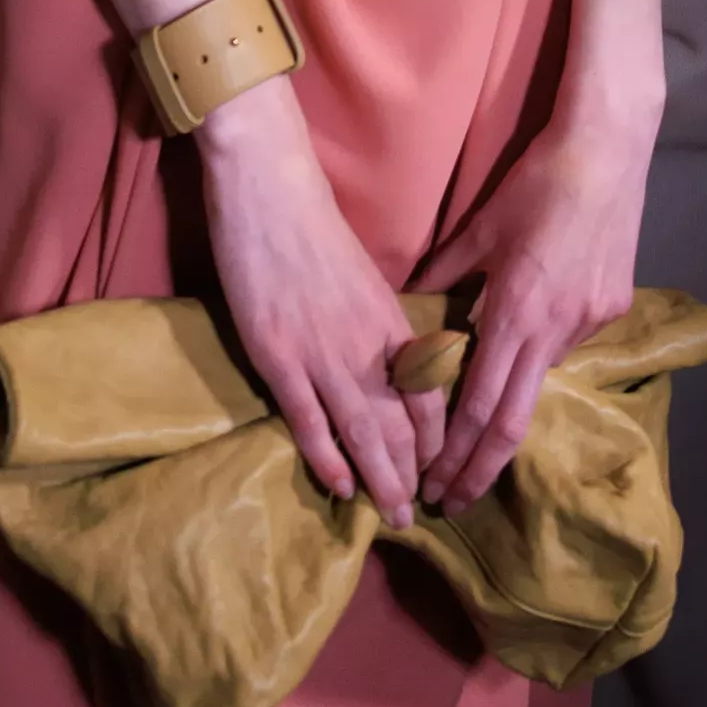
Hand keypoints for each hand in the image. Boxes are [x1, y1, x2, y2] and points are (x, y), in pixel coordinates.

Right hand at [198, 78, 440, 526]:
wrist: (269, 190)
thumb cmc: (315, 228)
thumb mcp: (363, 279)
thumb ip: (379, 325)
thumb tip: (394, 366)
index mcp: (391, 321)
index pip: (429, 395)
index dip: (435, 440)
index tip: (436, 470)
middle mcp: (365, 343)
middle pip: (401, 423)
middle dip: (412, 473)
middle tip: (415, 514)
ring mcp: (321, 352)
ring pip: (363, 430)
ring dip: (381, 478)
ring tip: (390, 516)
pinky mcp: (277, 356)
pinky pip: (308, 419)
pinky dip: (326, 457)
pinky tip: (339, 486)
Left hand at [414, 119, 649, 513]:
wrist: (606, 150)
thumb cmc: (535, 183)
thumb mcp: (480, 229)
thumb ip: (444, 273)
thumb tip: (409, 301)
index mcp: (515, 312)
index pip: (480, 407)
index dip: (455, 454)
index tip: (435, 486)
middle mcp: (555, 329)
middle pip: (513, 421)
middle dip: (478, 467)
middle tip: (450, 500)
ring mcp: (590, 321)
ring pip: (541, 378)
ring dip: (511, 402)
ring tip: (481, 420)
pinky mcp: (614, 308)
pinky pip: (569, 342)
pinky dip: (542, 350)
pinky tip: (532, 333)